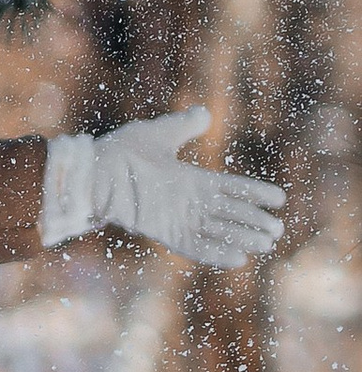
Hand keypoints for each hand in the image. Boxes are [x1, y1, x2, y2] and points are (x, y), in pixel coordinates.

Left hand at [45, 107, 283, 270]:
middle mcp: (187, 201)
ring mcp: (176, 218)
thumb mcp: (157, 134)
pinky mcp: (163, 232)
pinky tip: (236, 260)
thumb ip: (182, 127)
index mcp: (190, 180)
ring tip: (265, 246)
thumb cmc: (120, 152)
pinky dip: (214, 253)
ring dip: (240, 239)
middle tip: (278, 232)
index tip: (279, 199)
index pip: (231, 189)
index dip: (255, 194)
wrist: (92, 173)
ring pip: (216, 232)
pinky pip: (193, 246)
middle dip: (254, 222)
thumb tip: (204, 112)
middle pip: (229, 214)